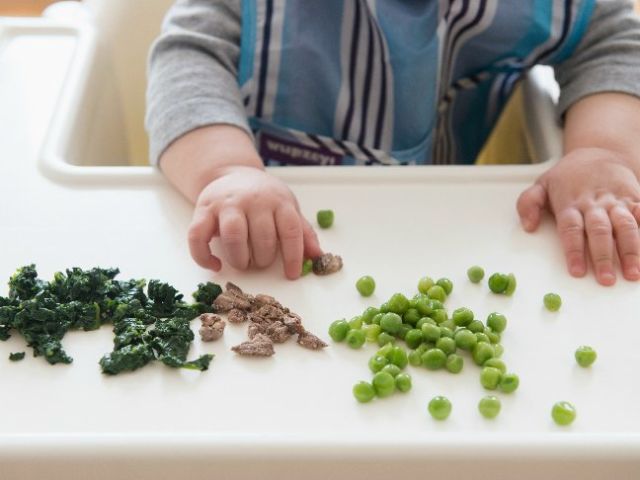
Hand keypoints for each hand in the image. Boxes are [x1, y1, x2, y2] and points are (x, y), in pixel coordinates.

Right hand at [188, 166, 322, 278]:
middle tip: (262, 263)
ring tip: (243, 263)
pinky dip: (204, 256)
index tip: (292, 274)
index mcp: (278, 201)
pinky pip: (197, 236)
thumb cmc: (265, 197)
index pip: (290, 230)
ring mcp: (226, 204)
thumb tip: (318, 256)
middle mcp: (253, 200)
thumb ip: (302, 231)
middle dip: (264, 258)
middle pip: (262, 236)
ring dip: (240, 259)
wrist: (233, 173)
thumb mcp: (288, 207)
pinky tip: (216, 265)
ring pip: (233, 236)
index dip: (293, 256)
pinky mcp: (203, 210)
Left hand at [517, 148, 639, 284]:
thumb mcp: (541, 184)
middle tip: (606, 280)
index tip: (577, 271)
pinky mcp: (634, 198)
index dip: (574, 251)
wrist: (600, 152)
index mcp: (570, 203)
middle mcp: (594, 203)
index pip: (571, 229)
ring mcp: (616, 201)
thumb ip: (529, 204)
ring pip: (626, 226)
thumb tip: (528, 226)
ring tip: (633, 274)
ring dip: (631, 251)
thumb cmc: (568, 176)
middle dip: (604, 257)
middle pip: (599, 231)